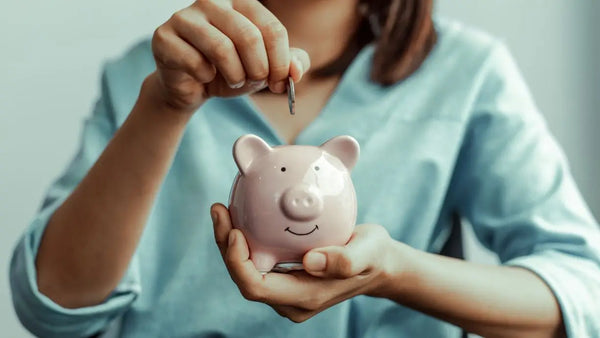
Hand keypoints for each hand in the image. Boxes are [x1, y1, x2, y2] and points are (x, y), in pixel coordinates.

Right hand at [149, 0, 309, 112]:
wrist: (192, 87)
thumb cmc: (230, 71)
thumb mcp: (266, 68)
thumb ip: (289, 64)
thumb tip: (295, 72)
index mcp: (240, 2)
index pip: (272, 28)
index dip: (281, 62)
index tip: (280, 82)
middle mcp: (212, 2)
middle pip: (249, 36)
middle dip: (259, 69)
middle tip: (255, 82)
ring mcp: (185, 17)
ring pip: (222, 48)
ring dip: (235, 75)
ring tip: (234, 80)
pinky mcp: (164, 37)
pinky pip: (196, 62)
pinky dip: (206, 78)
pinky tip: (204, 76)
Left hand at [210, 203, 400, 322]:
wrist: (378, 264)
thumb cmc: (374, 257)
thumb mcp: (369, 252)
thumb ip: (345, 260)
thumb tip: (309, 261)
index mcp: (305, 297)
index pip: (256, 287)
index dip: (237, 263)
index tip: (235, 231)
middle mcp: (290, 299)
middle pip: (244, 278)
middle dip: (225, 247)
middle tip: (220, 209)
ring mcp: (286, 290)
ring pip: (246, 269)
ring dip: (229, 242)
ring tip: (222, 209)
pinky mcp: (285, 277)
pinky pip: (256, 260)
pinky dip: (244, 239)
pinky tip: (241, 213)